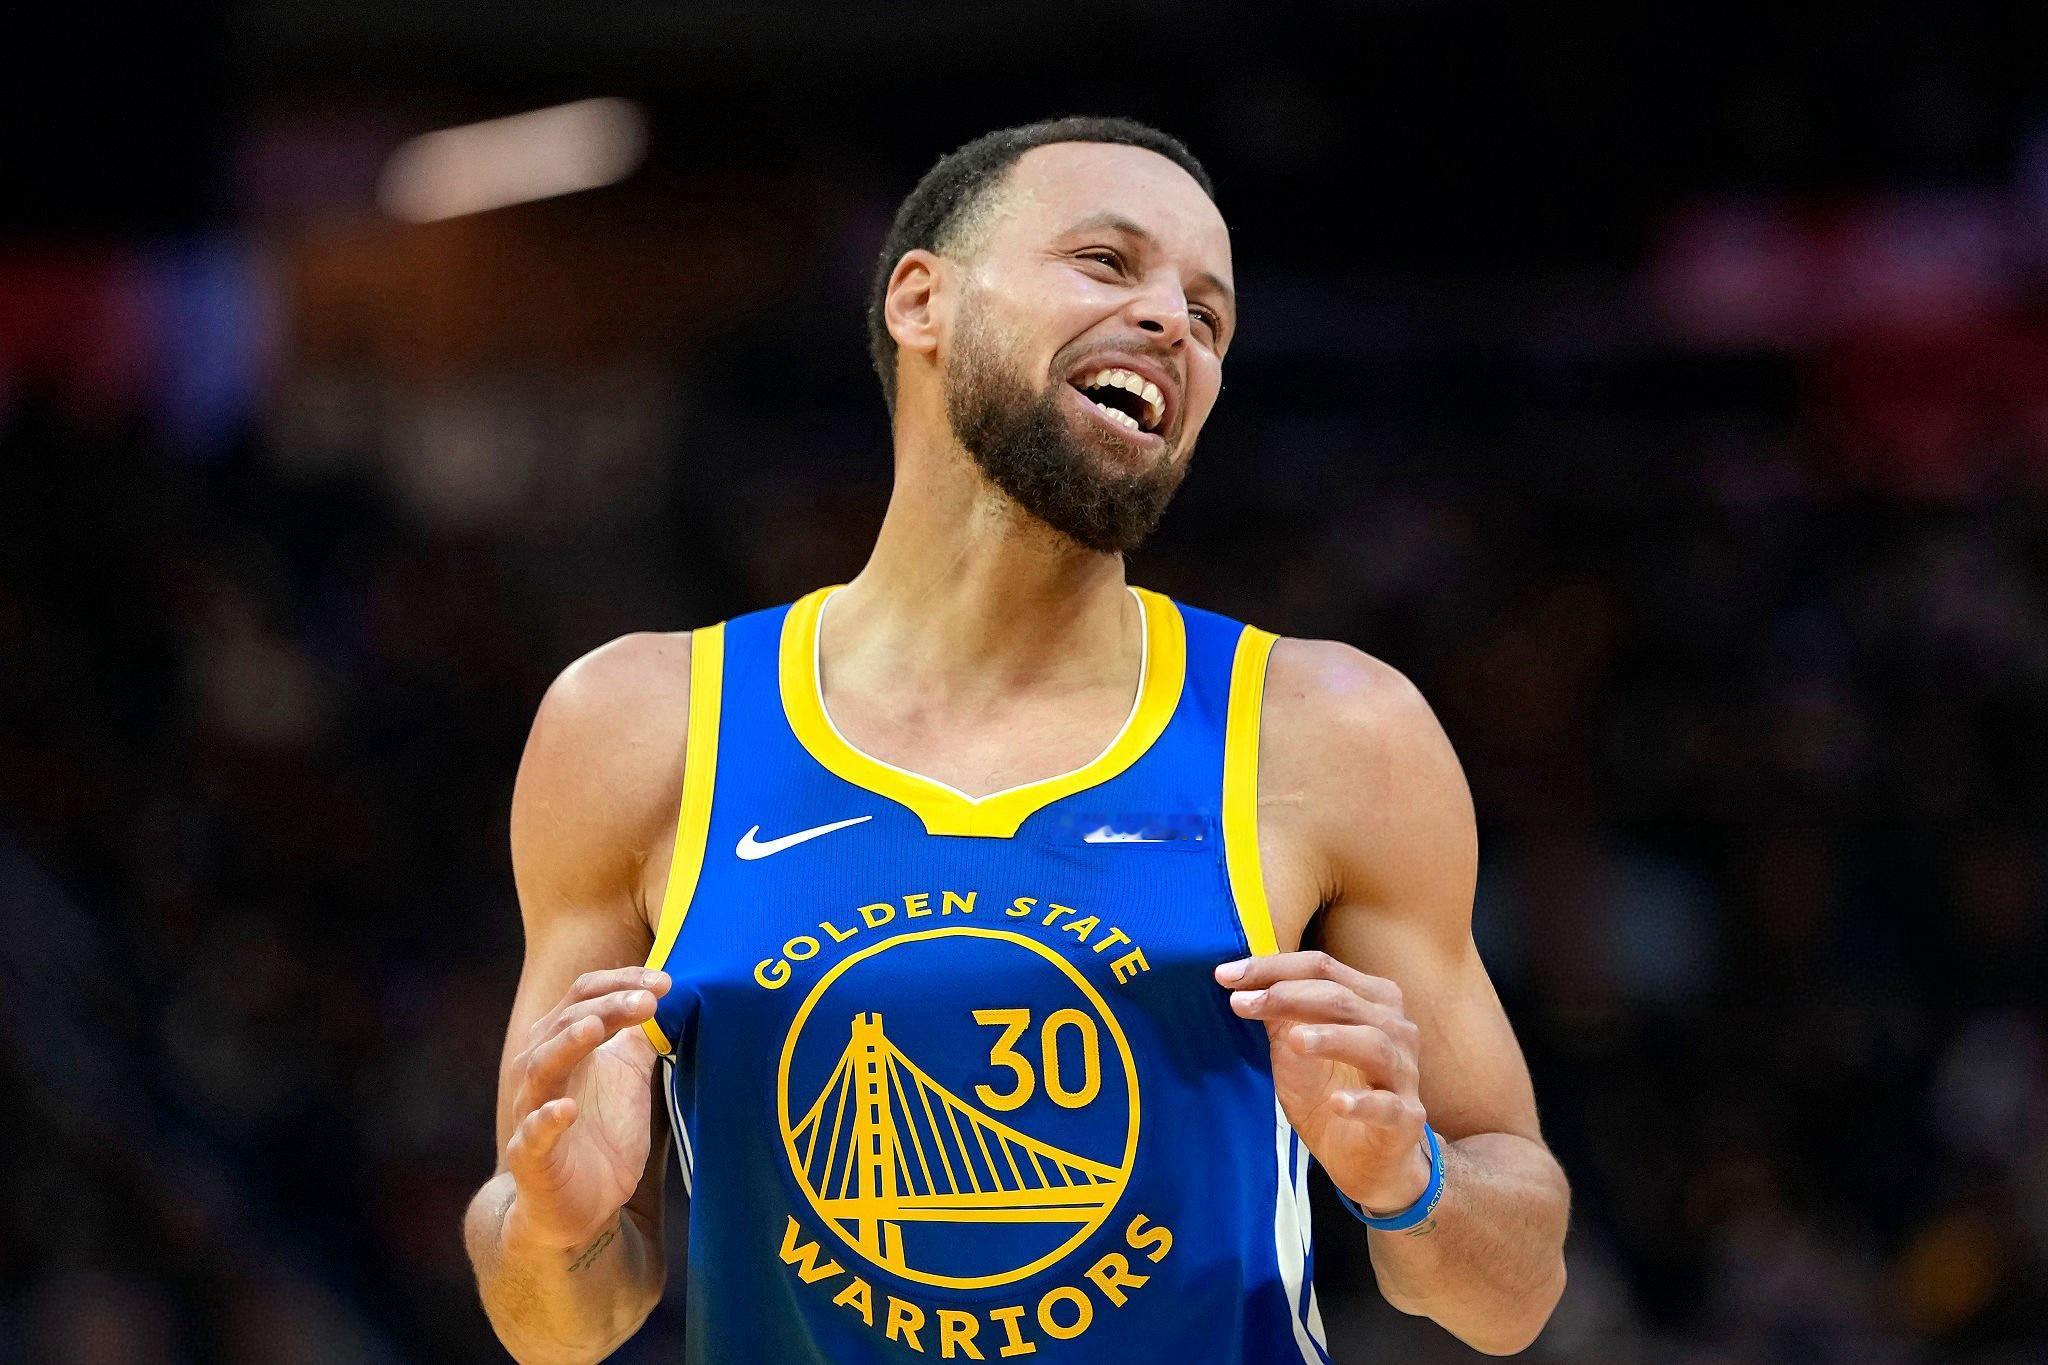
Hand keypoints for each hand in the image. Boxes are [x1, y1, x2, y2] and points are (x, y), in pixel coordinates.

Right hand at [502, 967, 670, 1251]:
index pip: (584, 996)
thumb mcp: (629, 1078)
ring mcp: (532, 1112)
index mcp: (563, 1045)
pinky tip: (567, 1109)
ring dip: (567, 1045)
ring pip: (540, 1068)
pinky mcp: (532, 1156)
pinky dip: (546, 1120)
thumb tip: (662, 995)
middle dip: (608, 1006)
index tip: (664, 982)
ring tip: (596, 1028)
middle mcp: (541, 1071)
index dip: (621, 983)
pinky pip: (533, 1134)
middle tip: (648, 1000)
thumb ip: (639, 1038)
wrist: (580, 1206)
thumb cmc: (602, 1134)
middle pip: (567, 1023)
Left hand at [1217, 951, 1430, 1213]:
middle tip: (1241, 1004)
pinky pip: (1387, 1106)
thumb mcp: (1295, 1045)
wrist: (1363, 1158)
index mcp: (1371, 1000)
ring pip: (1373, 1043)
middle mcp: (1394, 1029)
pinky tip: (1337, 1103)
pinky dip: (1363, 1102)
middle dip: (1288, 996)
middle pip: (1343, 999)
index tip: (1226, 976)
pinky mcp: (1405, 1118)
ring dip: (1331, 1038)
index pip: (1322, 968)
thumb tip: (1239, 978)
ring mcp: (1402, 1073)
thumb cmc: (1331, 1090)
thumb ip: (1278, 1011)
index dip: (1273, 968)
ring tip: (1294, 1042)